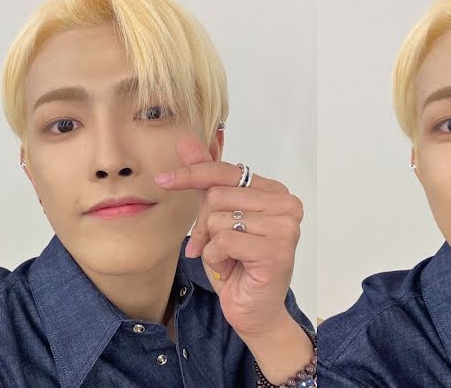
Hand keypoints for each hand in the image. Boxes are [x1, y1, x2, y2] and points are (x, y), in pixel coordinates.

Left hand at [155, 136, 303, 337]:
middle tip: (212, 247)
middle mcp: (286, 204)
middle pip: (218, 195)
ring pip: (219, 219)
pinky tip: (232, 268)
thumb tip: (186, 141)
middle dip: (204, 225)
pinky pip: (224, 241)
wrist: (254, 309)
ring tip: (228, 259)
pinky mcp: (277, 249)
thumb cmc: (238, 264)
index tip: (163, 179)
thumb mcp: (217, 216)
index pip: (227, 171)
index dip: (192, 173)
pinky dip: (217, 258)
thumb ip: (206, 179)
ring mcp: (286, 226)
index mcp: (275, 191)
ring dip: (211, 245)